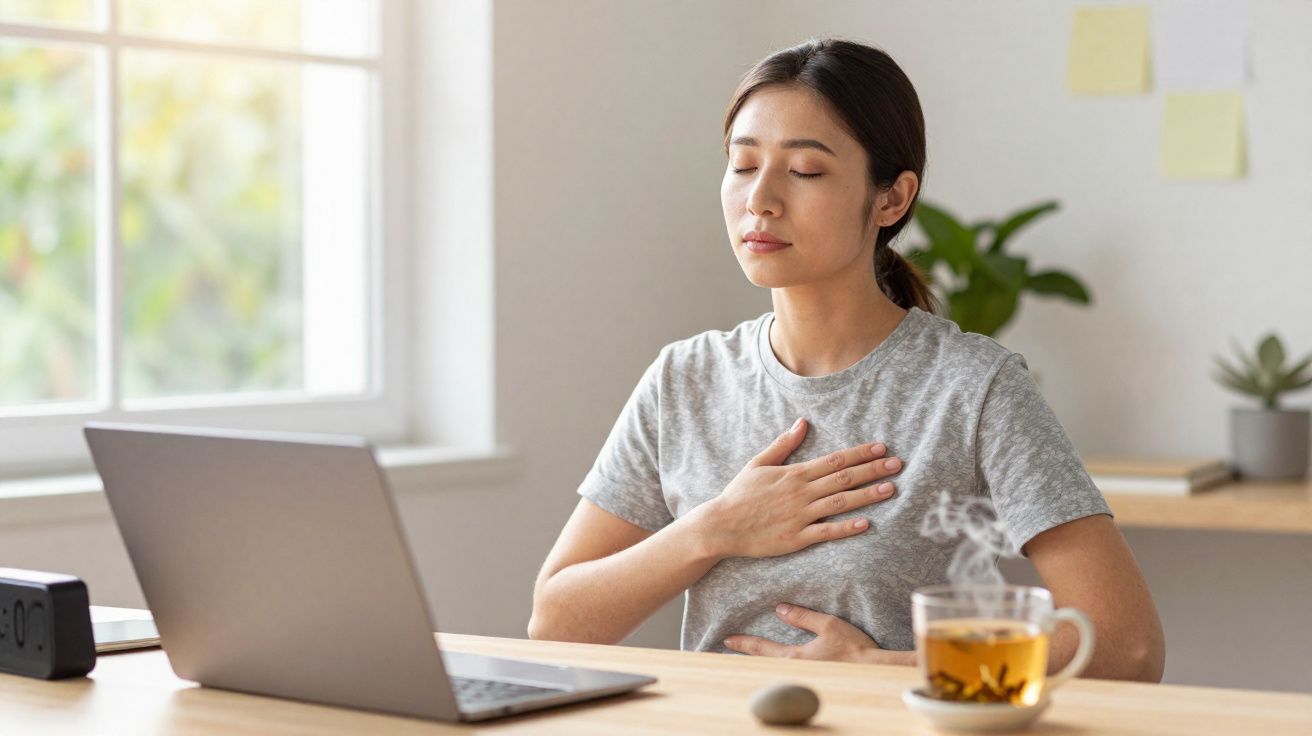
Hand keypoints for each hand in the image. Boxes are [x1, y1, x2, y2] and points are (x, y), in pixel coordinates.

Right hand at [691, 418, 901, 558]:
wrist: (721, 525)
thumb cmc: (739, 494)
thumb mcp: (758, 463)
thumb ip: (784, 444)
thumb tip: (802, 423)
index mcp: (794, 474)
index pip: (835, 460)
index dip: (860, 453)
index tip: (881, 448)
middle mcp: (801, 493)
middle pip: (844, 478)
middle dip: (873, 470)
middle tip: (897, 464)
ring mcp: (800, 516)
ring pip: (840, 503)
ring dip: (867, 495)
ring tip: (891, 489)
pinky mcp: (796, 538)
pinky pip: (826, 532)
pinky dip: (846, 528)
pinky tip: (866, 523)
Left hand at [724, 603, 910, 663]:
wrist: (874, 669)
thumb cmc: (853, 647)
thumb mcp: (828, 625)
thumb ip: (803, 617)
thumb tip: (779, 609)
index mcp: (795, 656)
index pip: (762, 648)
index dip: (743, 643)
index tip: (728, 640)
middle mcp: (796, 669)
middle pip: (763, 663)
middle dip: (745, 656)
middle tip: (728, 649)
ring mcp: (804, 677)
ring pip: (774, 670)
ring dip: (759, 662)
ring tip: (747, 656)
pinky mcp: (814, 679)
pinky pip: (788, 673)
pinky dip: (775, 668)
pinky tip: (775, 664)